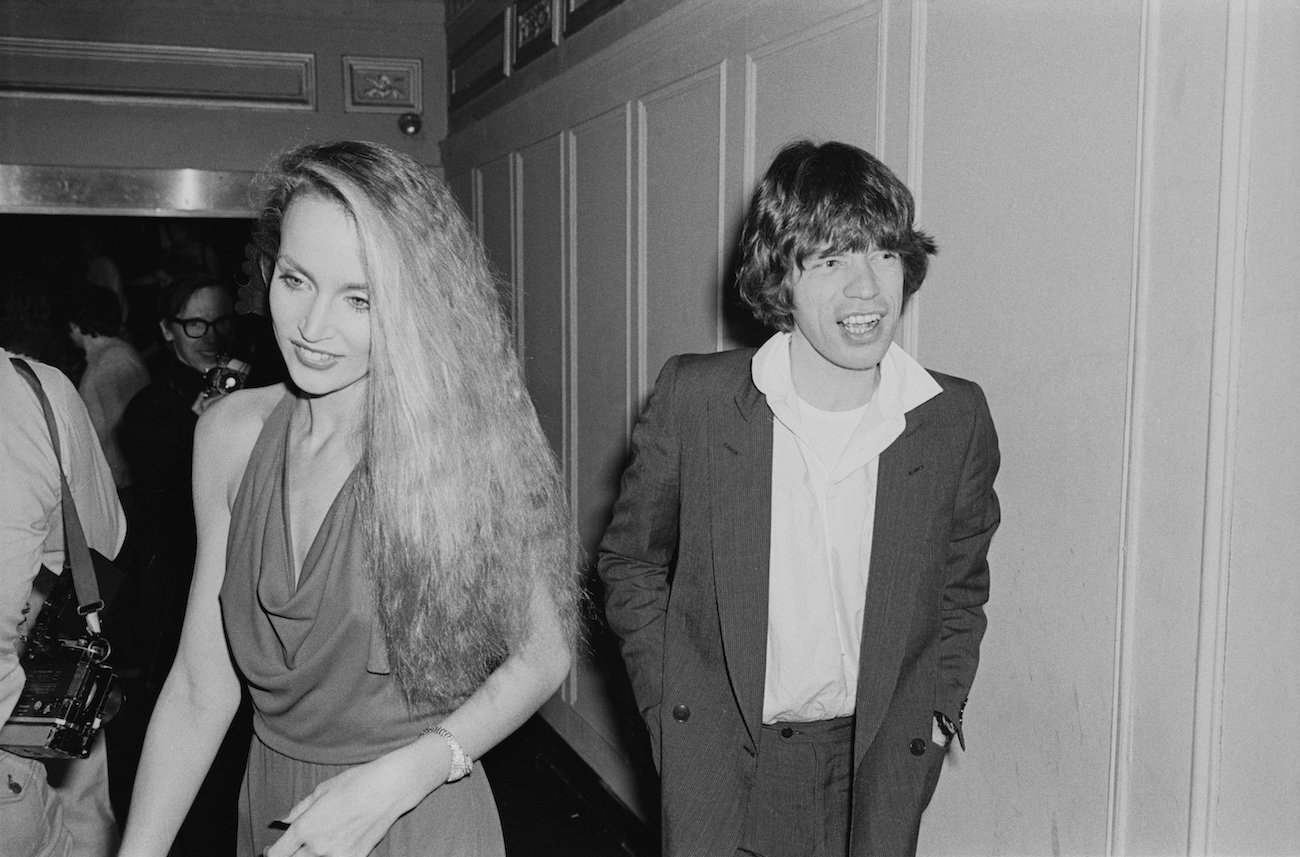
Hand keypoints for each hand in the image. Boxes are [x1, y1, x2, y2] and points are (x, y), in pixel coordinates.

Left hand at [264, 738, 450, 856]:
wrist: (390, 788)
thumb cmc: (356, 782)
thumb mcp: (321, 791)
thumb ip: (298, 810)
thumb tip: (282, 821)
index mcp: (305, 828)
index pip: (276, 854)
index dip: (271, 852)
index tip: (272, 848)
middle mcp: (318, 847)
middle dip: (290, 856)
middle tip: (294, 847)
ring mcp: (337, 856)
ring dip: (309, 856)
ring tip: (316, 844)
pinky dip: (329, 856)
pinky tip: (333, 846)